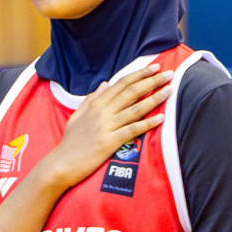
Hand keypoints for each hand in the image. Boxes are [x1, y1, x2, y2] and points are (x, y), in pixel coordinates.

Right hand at [40, 64, 172, 189]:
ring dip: (155, 98)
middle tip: (169, 73)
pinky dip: (148, 123)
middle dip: (152, 81)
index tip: (154, 67)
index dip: (139, 74)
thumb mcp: (78, 115)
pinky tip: (162, 118)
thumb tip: (104, 83)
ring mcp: (106, 126)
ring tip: (170, 90)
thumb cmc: (71, 141)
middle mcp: (102, 112)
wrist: (61, 164)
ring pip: (135, 109)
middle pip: (131, 92)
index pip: (121, 84)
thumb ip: (91, 99)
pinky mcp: (110, 142)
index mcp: (95, 104)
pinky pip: (133, 130)